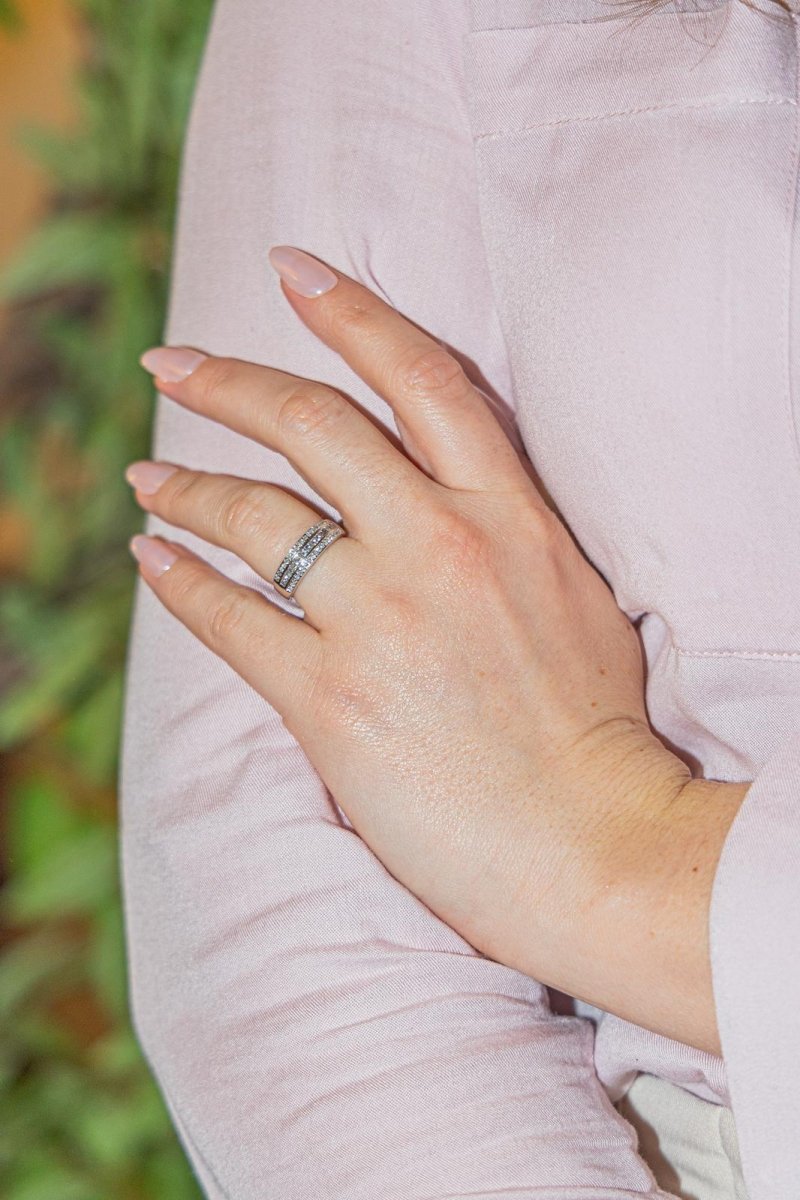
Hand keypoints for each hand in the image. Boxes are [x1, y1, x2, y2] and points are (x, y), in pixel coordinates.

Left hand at [127, 246, 746, 1053]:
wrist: (594, 841)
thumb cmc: (594, 726)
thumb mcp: (574, 593)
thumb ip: (509, 528)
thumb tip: (450, 495)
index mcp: (508, 512)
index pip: (417, 378)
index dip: (350, 310)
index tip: (290, 270)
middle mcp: (438, 545)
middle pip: (310, 425)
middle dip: (226, 381)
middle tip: (168, 363)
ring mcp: (379, 620)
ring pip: (254, 516)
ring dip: (186, 485)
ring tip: (148, 475)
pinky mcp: (330, 701)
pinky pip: (230, 622)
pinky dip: (180, 584)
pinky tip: (153, 560)